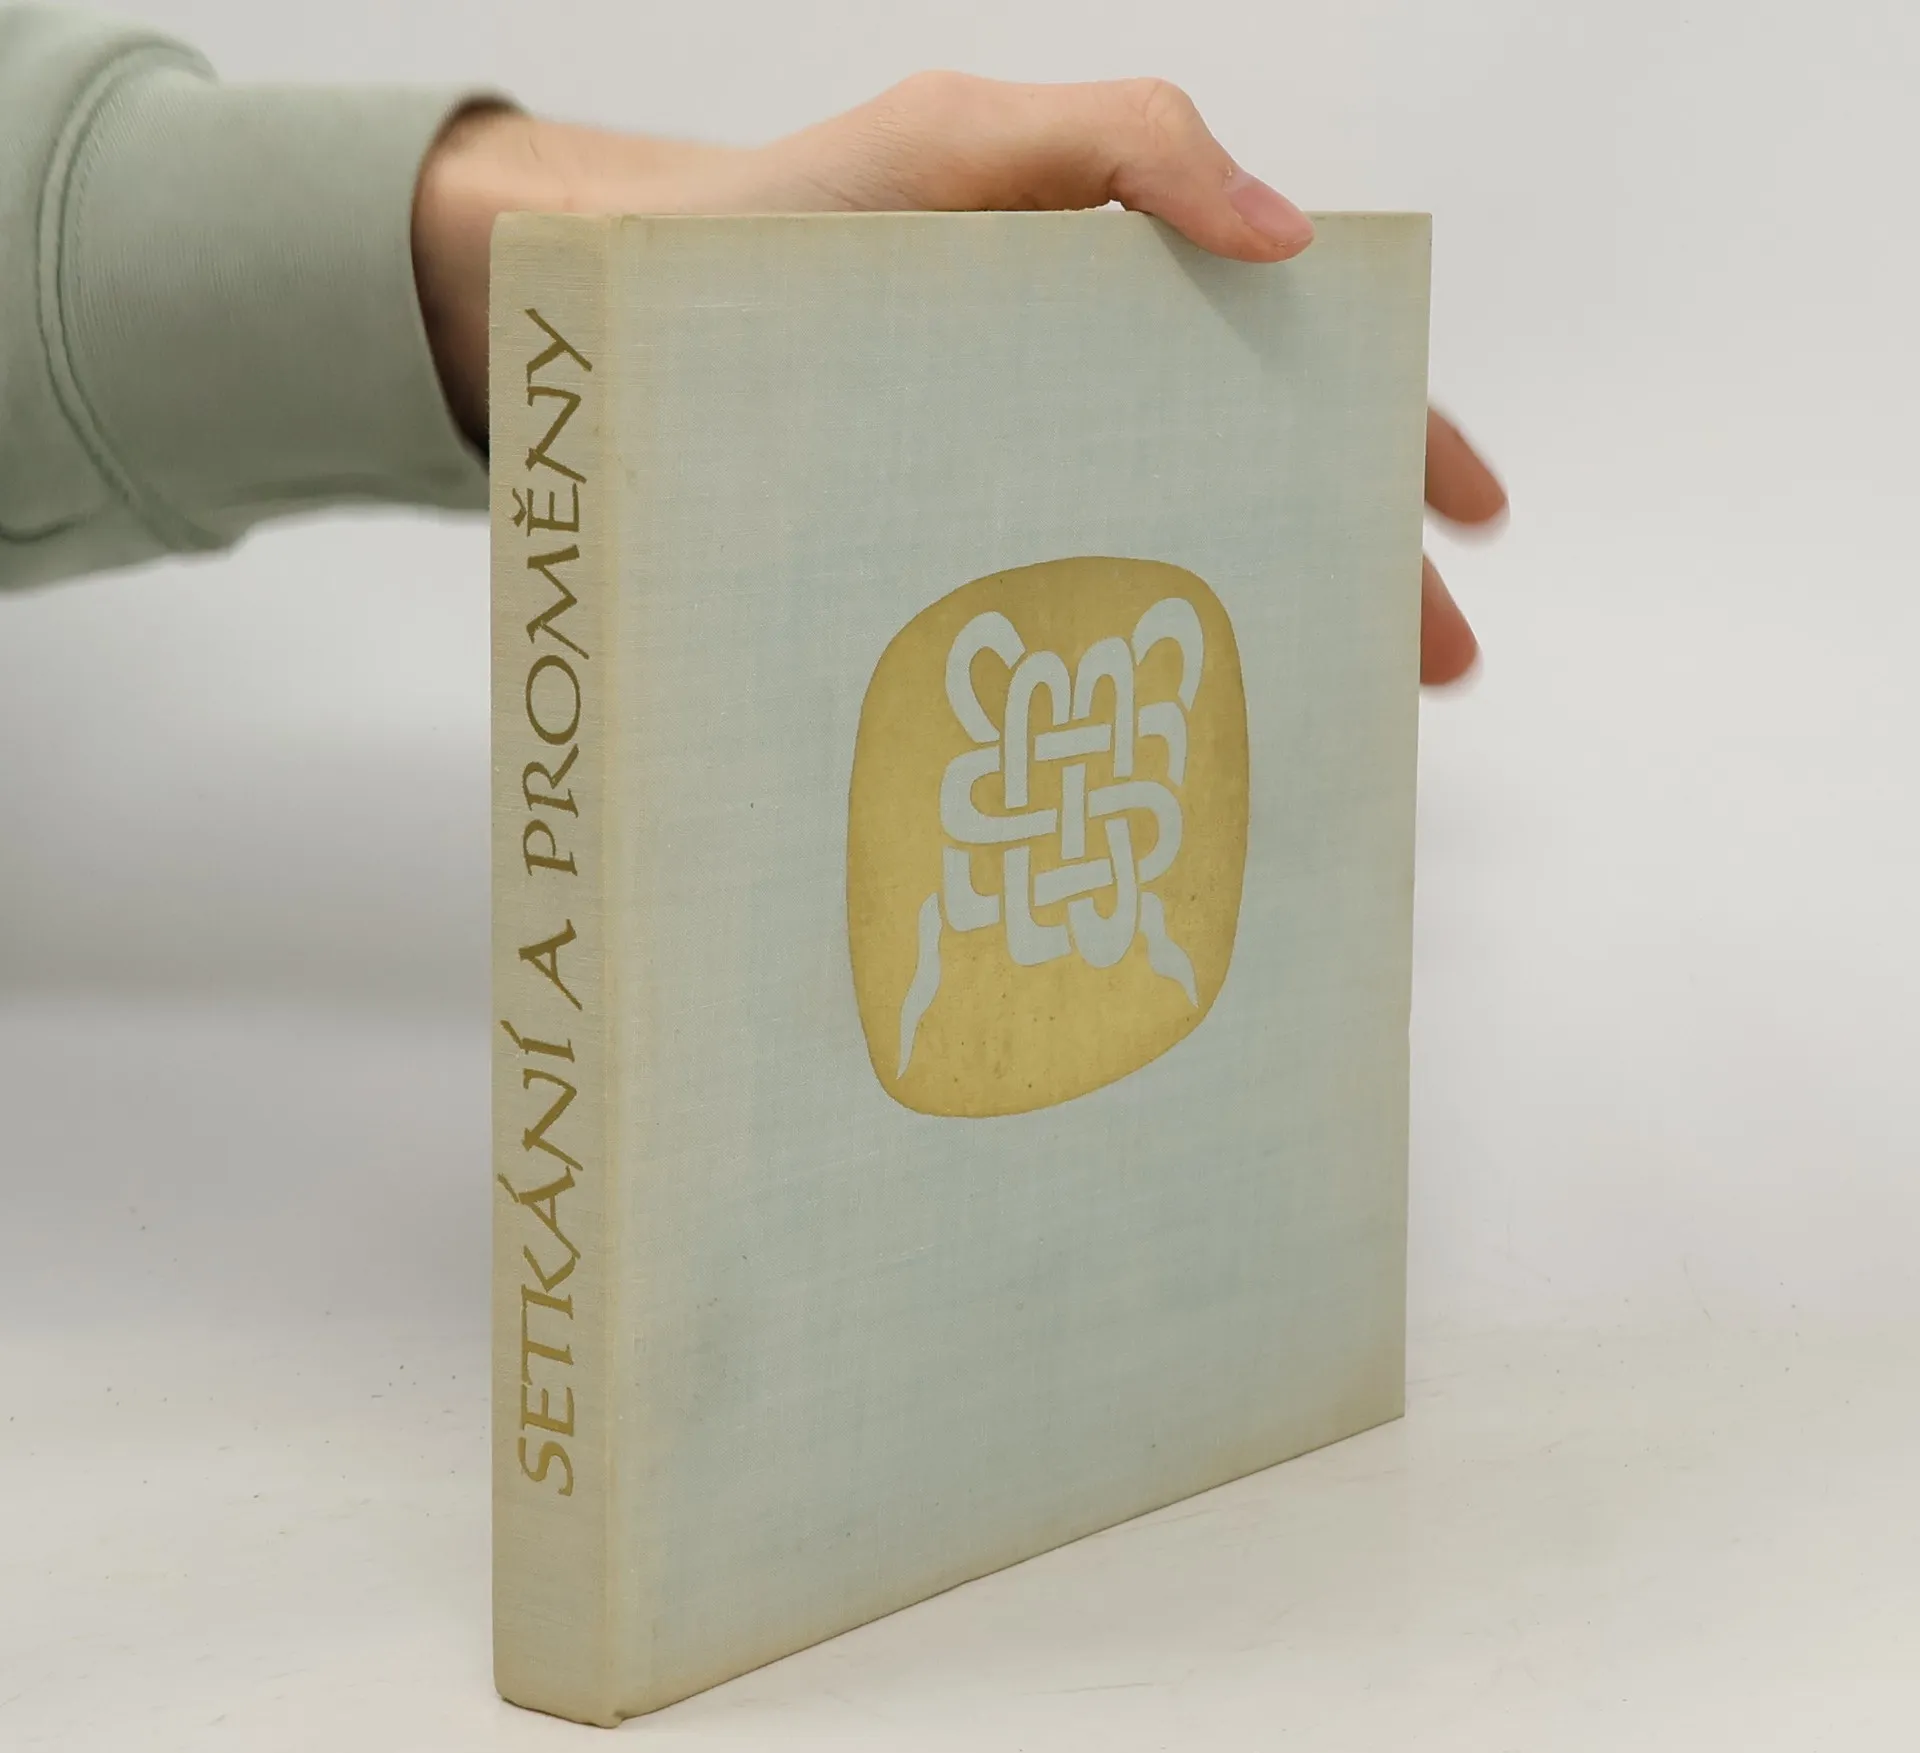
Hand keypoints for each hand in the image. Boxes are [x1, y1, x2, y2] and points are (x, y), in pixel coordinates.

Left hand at [414, 74, 1505, 684]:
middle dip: (1356, 578)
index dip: (1393, 437)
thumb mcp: (962, 143)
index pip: (1292, 372)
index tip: (1468, 521)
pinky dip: (1125, 690)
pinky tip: (1159, 753)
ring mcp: (1018, 505)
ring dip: (1258, 647)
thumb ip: (1124, 145)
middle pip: (1259, 492)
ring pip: (1170, 578)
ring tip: (1317, 732)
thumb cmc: (795, 220)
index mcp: (1116, 316)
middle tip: (1427, 674)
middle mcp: (1083, 417)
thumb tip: (1288, 238)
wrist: (630, 318)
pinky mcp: (944, 578)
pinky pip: (1061, 636)